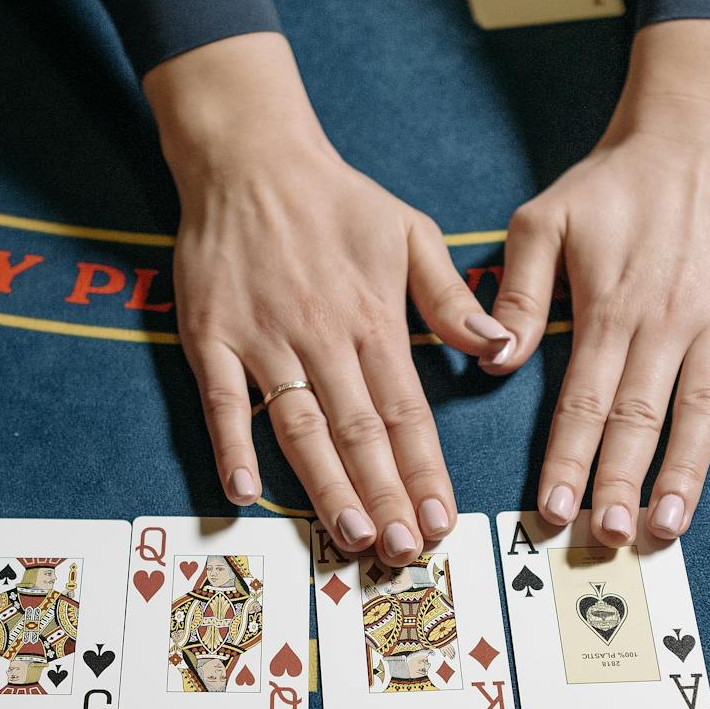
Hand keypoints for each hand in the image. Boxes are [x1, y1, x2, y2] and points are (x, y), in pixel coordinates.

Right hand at [145, 34, 515, 563]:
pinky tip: (245, 493)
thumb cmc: (336, 199)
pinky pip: (222, 401)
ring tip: (352, 536)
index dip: (425, 471)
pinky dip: (232, 445)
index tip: (443, 521)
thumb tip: (499, 350)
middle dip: (386, 496)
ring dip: (326, 485)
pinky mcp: (210, 338)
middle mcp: (322, 336)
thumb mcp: (411, 233)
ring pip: (300, 426)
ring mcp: (263, 340)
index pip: (408, 411)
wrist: (250, 156)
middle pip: (359, 431)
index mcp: (374, 318)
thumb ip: (451, 300)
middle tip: (406, 552)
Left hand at [483, 20, 709, 545]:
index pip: (582, 402)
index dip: (569, 461)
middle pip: (641, 419)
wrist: (696, 135)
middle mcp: (667, 322)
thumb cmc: (610, 184)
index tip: (554, 513)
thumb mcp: (543, 219)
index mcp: (608, 308)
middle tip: (609, 540)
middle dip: (622, 485)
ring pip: (703, 412)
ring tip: (670, 528)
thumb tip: (494, 360)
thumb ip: (517, 291)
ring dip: (686, 474)